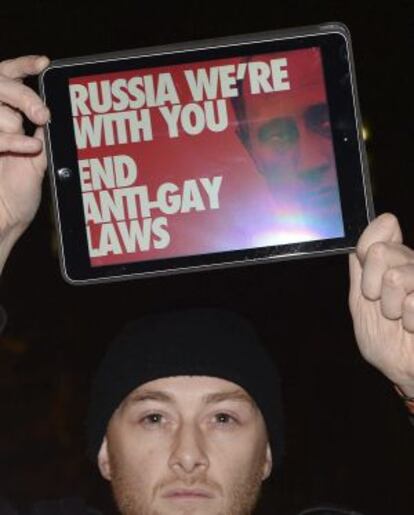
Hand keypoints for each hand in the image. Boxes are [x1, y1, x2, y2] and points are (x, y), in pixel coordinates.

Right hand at [0, 55, 49, 269]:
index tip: (44, 64)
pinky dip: (12, 139)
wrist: (1, 223)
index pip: (9, 81)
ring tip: (35, 135)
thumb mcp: (38, 164)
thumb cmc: (18, 199)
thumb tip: (59, 114)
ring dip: (15, 114)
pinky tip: (30, 148)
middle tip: (42, 113)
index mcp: (8, 123)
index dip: (23, 66)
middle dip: (22, 94)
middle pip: (0, 85)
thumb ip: (44, 138)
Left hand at [349, 213, 413, 396]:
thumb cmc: (386, 340)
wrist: (407, 371)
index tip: (368, 284)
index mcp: (395, 260)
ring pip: (396, 277)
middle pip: (381, 251)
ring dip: (392, 307)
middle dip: (372, 287)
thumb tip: (359, 238)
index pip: (382, 227)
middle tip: (385, 307)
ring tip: (401, 319)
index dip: (366, 253)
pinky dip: (410, 322)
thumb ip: (359, 269)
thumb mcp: (361, 302)